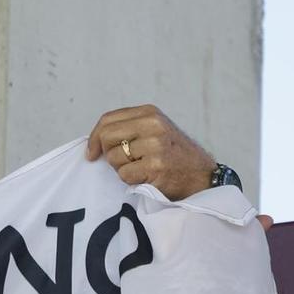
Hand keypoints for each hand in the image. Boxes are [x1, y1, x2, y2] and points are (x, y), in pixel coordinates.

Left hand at [84, 105, 216, 201]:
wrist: (201, 175)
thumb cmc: (173, 154)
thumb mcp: (155, 130)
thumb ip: (129, 128)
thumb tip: (95, 141)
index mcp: (150, 112)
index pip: (107, 119)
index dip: (94, 137)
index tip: (92, 152)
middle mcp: (153, 125)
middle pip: (107, 136)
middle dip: (108, 153)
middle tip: (123, 162)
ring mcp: (155, 145)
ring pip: (114, 158)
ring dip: (121, 168)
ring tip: (141, 168)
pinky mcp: (156, 166)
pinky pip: (124, 175)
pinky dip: (130, 180)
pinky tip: (146, 177)